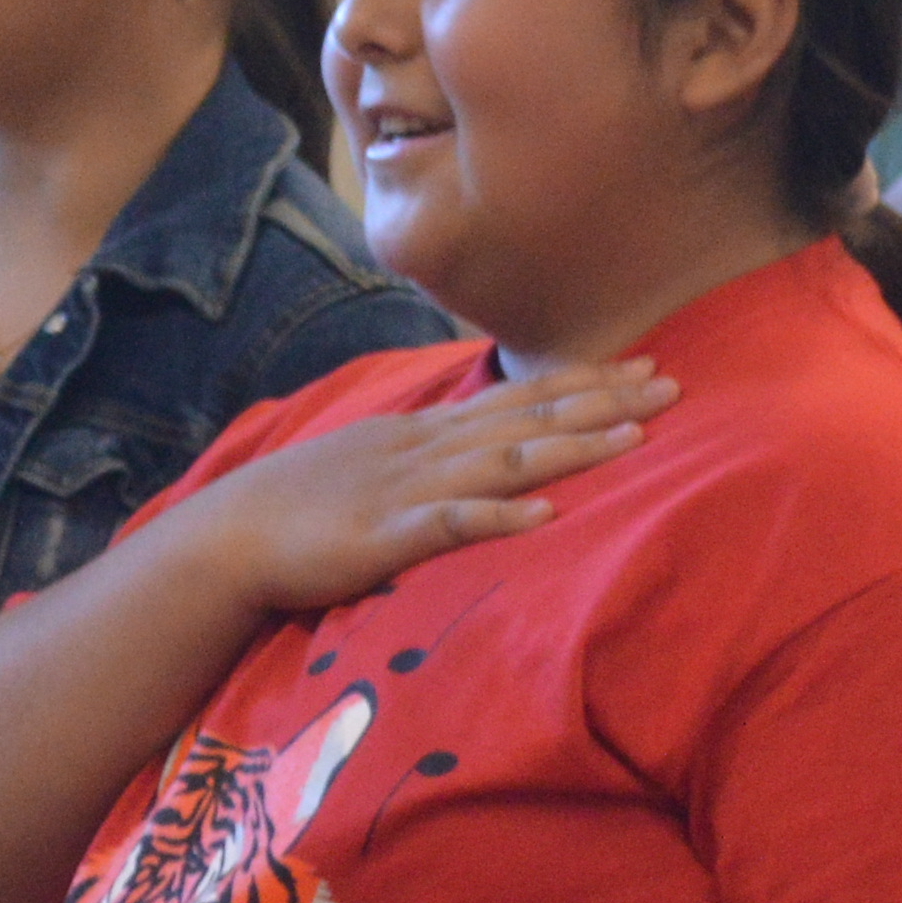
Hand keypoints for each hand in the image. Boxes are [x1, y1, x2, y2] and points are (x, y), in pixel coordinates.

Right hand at [182, 362, 670, 616]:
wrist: (228, 536)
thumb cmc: (299, 507)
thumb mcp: (374, 464)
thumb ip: (431, 455)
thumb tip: (482, 446)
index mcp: (425, 433)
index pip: (518, 397)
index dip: (584, 381)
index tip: (644, 364)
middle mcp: (427, 450)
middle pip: (528, 419)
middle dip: (602, 402)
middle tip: (673, 386)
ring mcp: (408, 490)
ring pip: (504, 462)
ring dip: (571, 449)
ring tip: (634, 439)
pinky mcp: (386, 538)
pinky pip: (450, 525)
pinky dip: (500, 517)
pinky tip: (545, 516)